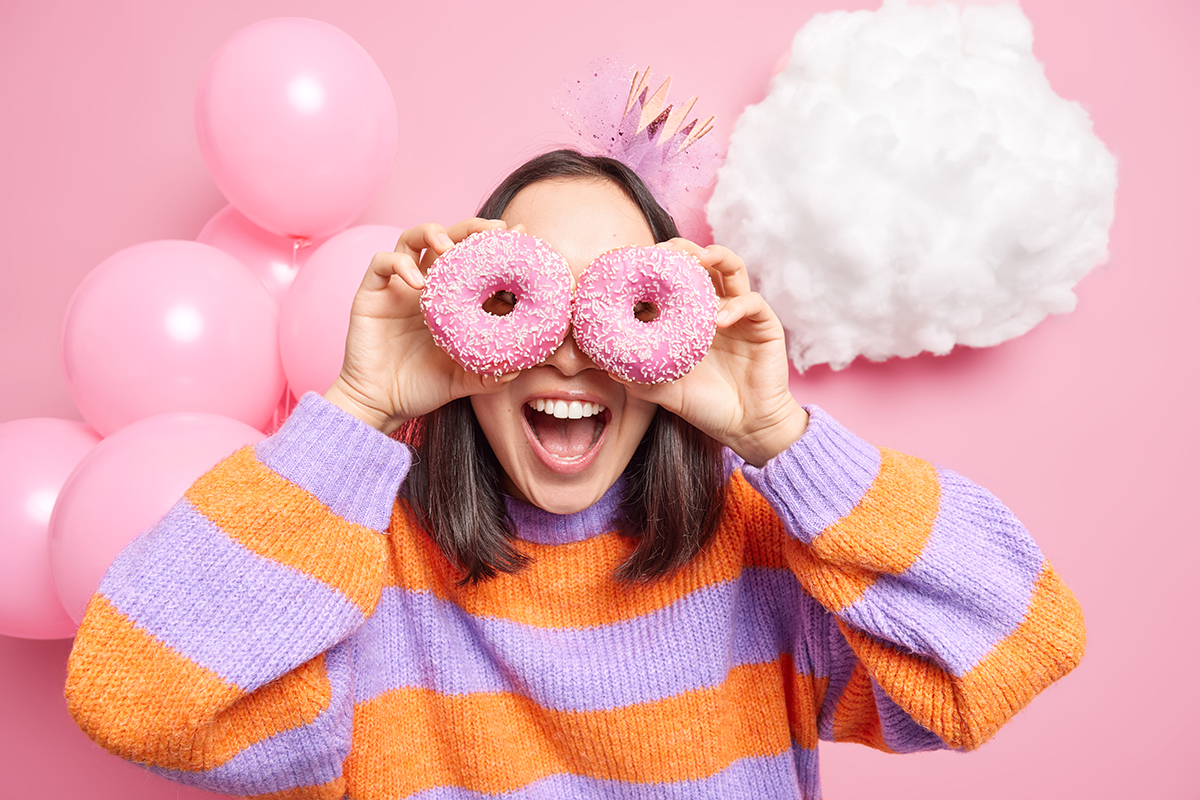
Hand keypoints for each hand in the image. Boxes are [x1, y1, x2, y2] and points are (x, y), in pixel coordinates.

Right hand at [324, 218, 518, 432]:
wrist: (380, 404)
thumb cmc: (422, 388)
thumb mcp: (464, 379)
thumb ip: (491, 374)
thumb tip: (519, 368)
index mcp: (451, 299)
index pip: (475, 261)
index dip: (496, 248)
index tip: (520, 240)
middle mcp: (427, 285)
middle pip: (448, 238)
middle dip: (472, 228)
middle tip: (494, 230)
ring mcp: (399, 286)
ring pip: (413, 238)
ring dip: (433, 233)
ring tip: (449, 247)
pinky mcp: (373, 292)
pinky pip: (382, 262)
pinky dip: (399, 264)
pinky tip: (417, 284)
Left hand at [619, 239, 807, 466]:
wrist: (746, 428)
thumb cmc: (706, 407)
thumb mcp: (665, 390)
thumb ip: (640, 377)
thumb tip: (607, 366)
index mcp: (690, 318)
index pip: (673, 281)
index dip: (656, 267)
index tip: (635, 262)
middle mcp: (715, 307)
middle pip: (702, 262)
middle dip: (684, 249)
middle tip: (665, 249)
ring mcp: (740, 313)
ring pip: (732, 268)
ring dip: (716, 256)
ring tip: (699, 259)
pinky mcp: (764, 325)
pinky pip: (752, 303)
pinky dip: (736, 306)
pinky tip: (719, 320)